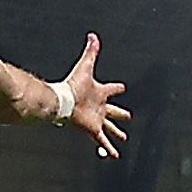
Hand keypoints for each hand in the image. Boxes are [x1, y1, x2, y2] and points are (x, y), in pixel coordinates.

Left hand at [64, 35, 131, 157]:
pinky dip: (108, 148)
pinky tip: (114, 155)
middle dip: (120, 113)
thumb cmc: (73, 85)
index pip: (111, 89)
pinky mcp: (93, 129)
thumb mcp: (86, 66)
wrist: (63, 101)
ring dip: (117, 132)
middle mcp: (98, 106)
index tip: (123, 87)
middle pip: (113, 111)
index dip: (117, 88)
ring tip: (123, 138)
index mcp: (99, 92)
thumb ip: (90, 52)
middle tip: (128, 116)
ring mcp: (97, 119)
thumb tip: (92, 35)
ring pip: (110, 127)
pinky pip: (103, 140)